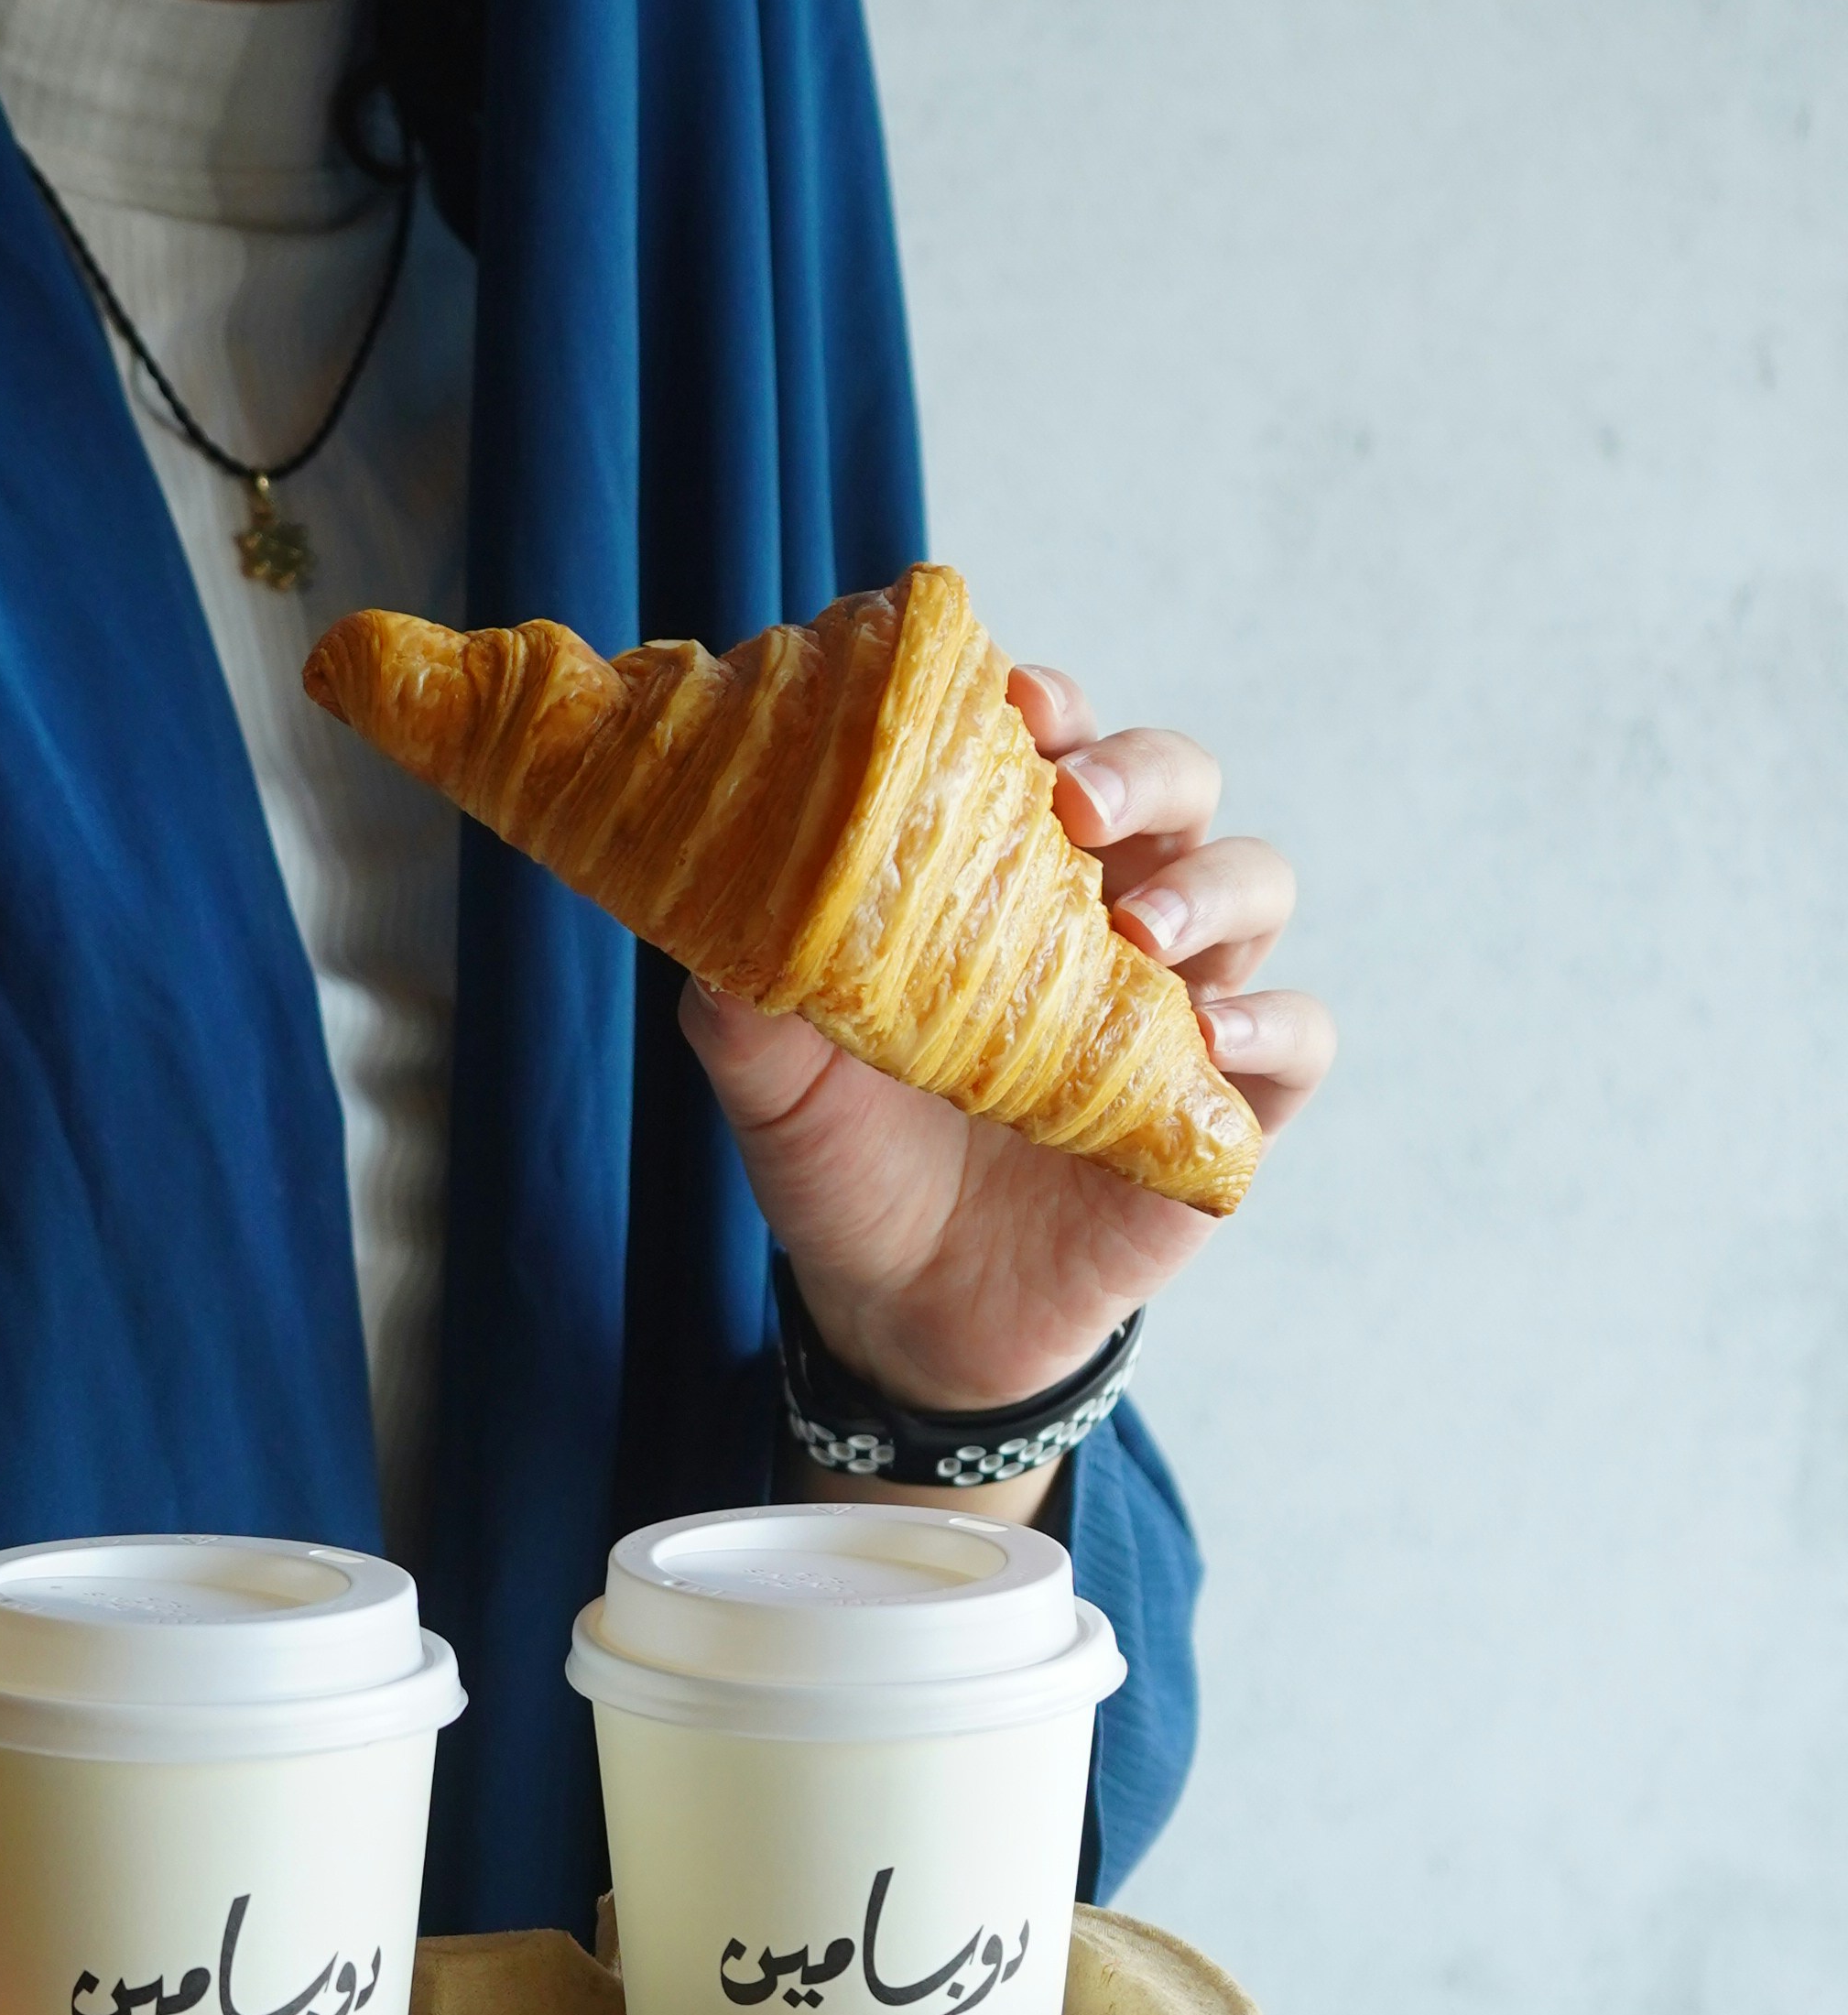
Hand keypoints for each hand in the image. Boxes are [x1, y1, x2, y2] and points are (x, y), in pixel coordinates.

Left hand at [680, 657, 1334, 1413]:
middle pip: (1176, 787)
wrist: (899, 1314)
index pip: (1053, 744)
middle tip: (1079, 806)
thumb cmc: (846, 1161)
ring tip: (1142, 925)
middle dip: (1142, 771)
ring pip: (1253, 884)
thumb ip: (743, 993)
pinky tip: (1210, 1037)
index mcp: (1004, 870)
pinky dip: (1270, 1025)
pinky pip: (1295, 1040)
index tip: (1013, 700)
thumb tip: (719, 896)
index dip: (1049, 705)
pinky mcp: (1219, 1106)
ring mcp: (1176, 1002)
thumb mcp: (771, 1081)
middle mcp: (1106, 910)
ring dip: (1211, 886)